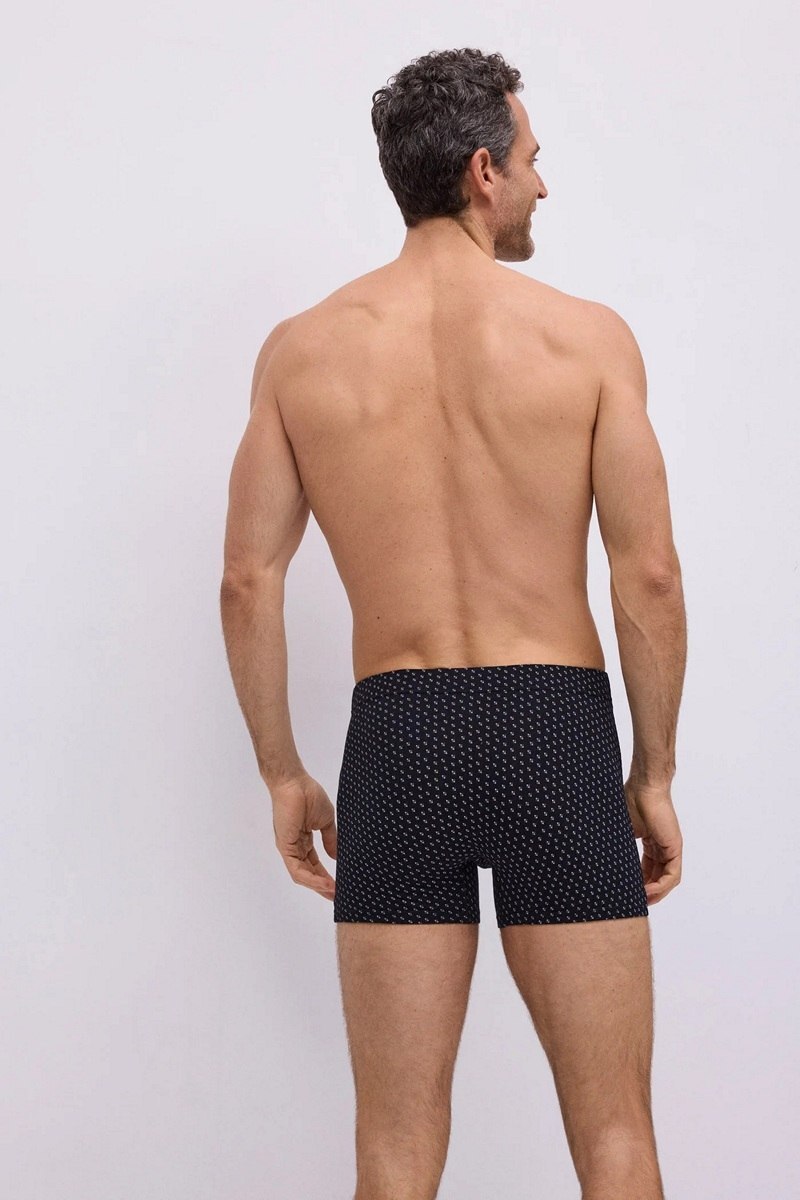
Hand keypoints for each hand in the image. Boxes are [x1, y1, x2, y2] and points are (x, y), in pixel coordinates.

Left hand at [268, 771, 337, 901]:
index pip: (314, 865)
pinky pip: (297, 869)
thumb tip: (337, 857)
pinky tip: (325, 883)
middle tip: (338, 898)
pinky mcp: (285, 847)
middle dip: (323, 887)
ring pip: (302, 876)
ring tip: (334, 893)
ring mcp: (289, 848)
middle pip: (308, 874)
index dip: (326, 877)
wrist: (295, 782)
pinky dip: (311, 879)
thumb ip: (331, 839)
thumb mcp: (326, 821)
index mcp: (303, 841)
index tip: (340, 888)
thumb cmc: (309, 795)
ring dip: (318, 886)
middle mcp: (295, 848)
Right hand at [623, 775, 682, 904]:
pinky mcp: (675, 848)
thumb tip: (599, 862)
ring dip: (655, 893)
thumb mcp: (621, 831)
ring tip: (640, 901)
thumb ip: (617, 848)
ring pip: (667, 880)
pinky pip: (672, 875)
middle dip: (647, 893)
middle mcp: (663, 847)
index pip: (647, 870)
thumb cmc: (630, 801)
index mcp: (650, 842)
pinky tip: (648, 892)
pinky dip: (661, 886)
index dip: (638, 883)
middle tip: (633, 902)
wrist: (643, 787)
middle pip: (658, 878)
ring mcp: (670, 848)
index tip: (626, 892)